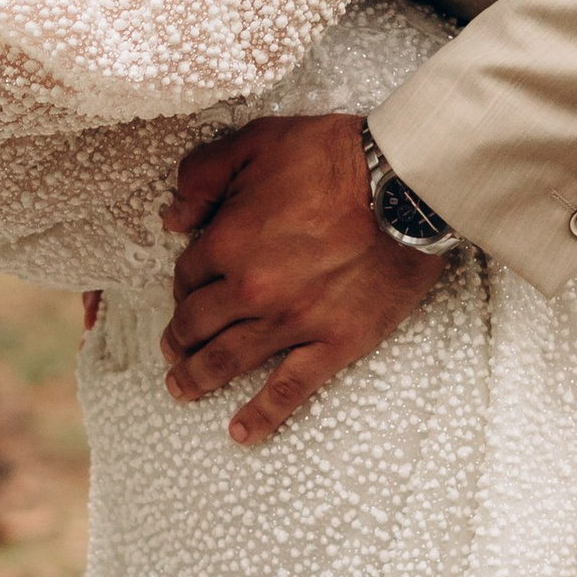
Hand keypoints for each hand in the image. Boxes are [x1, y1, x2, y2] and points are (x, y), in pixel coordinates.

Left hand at [161, 114, 448, 444]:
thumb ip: (203, 175)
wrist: (405, 185)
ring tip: (181, 390)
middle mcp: (250, 290)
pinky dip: (262, 415)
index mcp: (227, 242)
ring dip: (198, 378)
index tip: (188, 288)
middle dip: (179, 337)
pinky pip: (289, 388)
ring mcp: (291, 321)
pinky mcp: (334, 342)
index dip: (183, 281)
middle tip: (172, 349)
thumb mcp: (255, 143)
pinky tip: (241, 433)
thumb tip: (171, 216)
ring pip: (228, 360)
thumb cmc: (333, 157)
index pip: (187, 273)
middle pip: (197, 323)